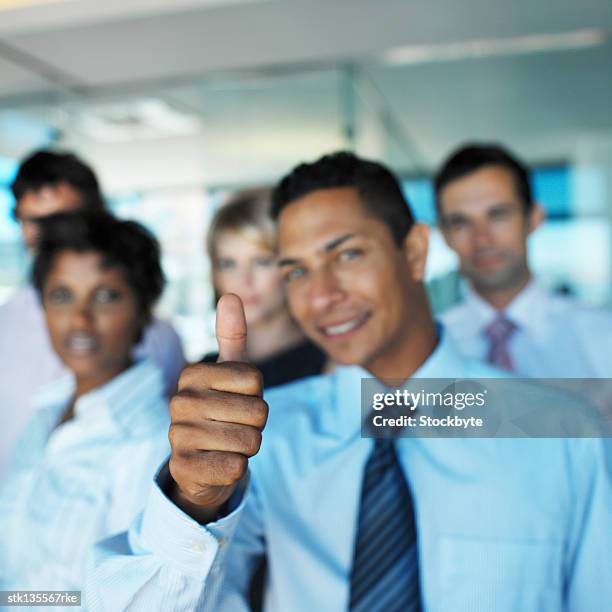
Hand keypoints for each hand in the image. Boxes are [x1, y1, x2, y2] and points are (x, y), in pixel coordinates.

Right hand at [168, 294, 267, 519]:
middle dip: (256, 424)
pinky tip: (218, 464)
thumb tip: (231, 295)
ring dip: (248, 447)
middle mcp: (181, 401)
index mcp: (193, 374)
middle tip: (234, 426)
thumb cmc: (223, 410)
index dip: (256, 394)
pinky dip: (237, 468)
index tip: (237, 400)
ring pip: (250, 441)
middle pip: (258, 411)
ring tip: (226, 444)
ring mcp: (179, 435)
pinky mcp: (184, 468)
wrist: (202, 463)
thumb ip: (232, 335)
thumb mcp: (231, 373)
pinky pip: (236, 467)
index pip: (254, 380)